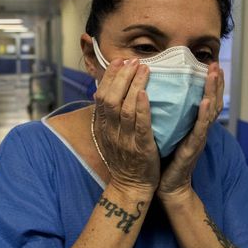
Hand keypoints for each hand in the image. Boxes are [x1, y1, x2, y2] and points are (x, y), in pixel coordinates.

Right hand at [93, 58, 159, 195]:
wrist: (131, 187)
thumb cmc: (124, 159)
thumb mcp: (109, 136)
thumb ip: (108, 116)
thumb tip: (106, 92)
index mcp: (103, 127)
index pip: (101, 95)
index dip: (110, 76)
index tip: (119, 61)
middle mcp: (110, 131)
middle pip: (111, 98)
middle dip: (121, 76)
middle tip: (133, 60)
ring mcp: (124, 140)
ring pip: (125, 107)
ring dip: (134, 85)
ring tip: (144, 68)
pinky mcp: (140, 148)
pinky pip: (140, 125)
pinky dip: (142, 108)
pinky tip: (145, 93)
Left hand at [158, 63, 223, 200]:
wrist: (167, 186)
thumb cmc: (165, 158)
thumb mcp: (167, 132)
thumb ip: (168, 115)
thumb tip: (157, 93)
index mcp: (193, 124)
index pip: (205, 98)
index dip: (209, 83)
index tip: (210, 64)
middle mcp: (199, 129)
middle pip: (212, 101)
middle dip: (215, 82)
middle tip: (216, 64)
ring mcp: (198, 138)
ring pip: (210, 112)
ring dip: (213, 92)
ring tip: (214, 75)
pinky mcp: (192, 149)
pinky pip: (199, 130)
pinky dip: (203, 115)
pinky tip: (204, 103)